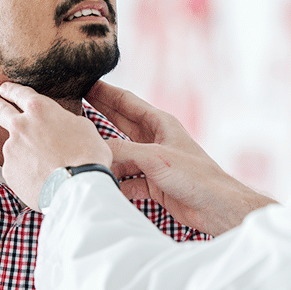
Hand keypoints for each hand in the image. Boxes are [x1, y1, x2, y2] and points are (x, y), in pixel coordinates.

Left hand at [0, 83, 111, 208]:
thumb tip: (59, 125)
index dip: (11, 89)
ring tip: (42, 163)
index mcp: (39, 110)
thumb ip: (63, 120)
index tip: (4, 89)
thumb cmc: (87, 156)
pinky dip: (24, 169)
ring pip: (13, 145)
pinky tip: (39, 176)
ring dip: (22, 149)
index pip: (19, 93)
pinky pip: (16, 167)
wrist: (77, 188)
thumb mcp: (83, 126)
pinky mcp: (9, 171)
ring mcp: (11, 149)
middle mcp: (20, 126)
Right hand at [85, 81, 276, 234]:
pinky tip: (100, 183)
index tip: (84, 81)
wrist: (217, 208)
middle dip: (98, 115)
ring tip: (79, 149)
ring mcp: (154, 163)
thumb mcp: (156, 158)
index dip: (105, 92)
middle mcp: (156, 141)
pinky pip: (127, 180)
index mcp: (160, 124)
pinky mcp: (154, 185)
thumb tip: (92, 151)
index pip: (127, 102)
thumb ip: (122, 152)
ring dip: (104, 154)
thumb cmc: (196, 177)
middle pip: (121, 124)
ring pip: (121, 155)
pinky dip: (115, 182)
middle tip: (73, 105)